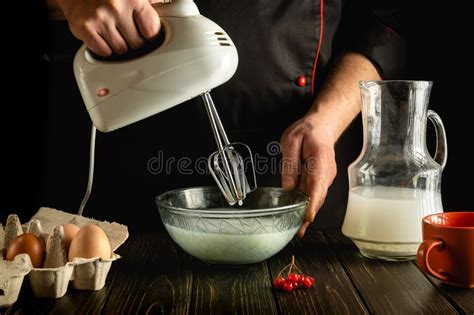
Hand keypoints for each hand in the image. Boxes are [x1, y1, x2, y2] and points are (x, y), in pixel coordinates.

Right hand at [57, 0, 160, 55]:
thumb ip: (151, 3)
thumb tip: (169, 10)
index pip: (152, 31)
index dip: (150, 36)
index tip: (146, 35)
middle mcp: (116, 7)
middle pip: (137, 43)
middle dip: (133, 41)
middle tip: (126, 32)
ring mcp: (100, 18)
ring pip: (121, 50)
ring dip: (119, 46)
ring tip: (114, 33)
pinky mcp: (85, 28)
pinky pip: (104, 52)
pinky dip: (105, 48)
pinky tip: (103, 38)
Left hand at [280, 113, 337, 237]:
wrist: (322, 126)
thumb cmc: (307, 132)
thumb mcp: (291, 141)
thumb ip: (290, 163)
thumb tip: (289, 187)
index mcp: (320, 161)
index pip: (317, 186)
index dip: (312, 203)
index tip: (307, 217)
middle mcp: (326, 173)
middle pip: (318, 197)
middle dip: (308, 215)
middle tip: (297, 232)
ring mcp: (325, 178)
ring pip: (316, 198)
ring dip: (307, 213)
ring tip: (297, 230)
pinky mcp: (321, 180)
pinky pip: (314, 194)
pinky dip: (307, 206)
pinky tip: (299, 216)